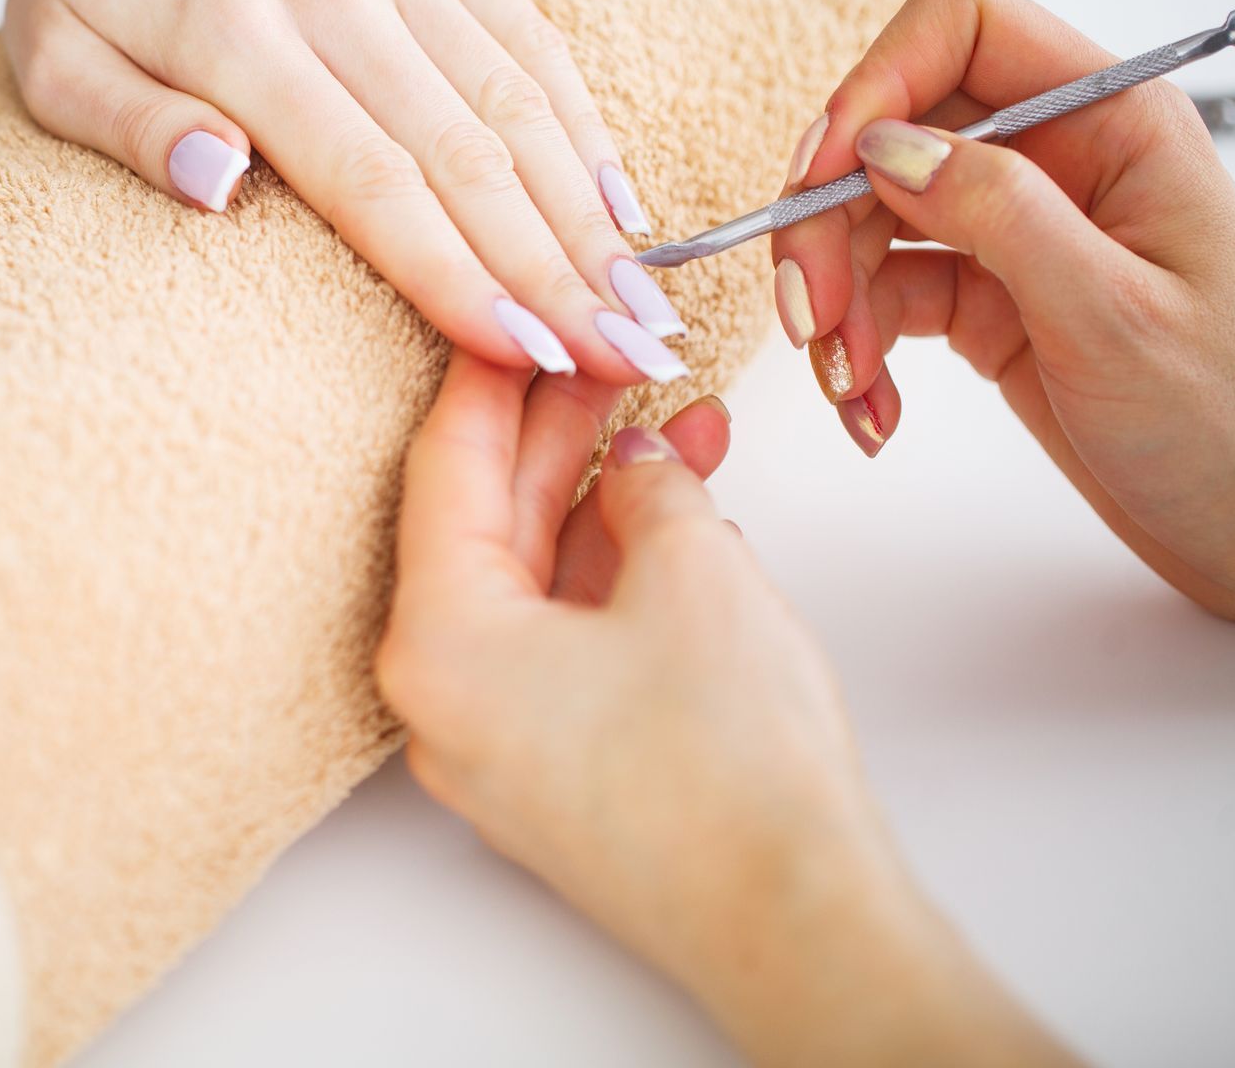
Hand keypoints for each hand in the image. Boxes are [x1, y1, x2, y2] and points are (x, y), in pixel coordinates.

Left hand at [0, 0, 687, 384]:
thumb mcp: (56, 67)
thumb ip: (133, 127)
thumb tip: (216, 186)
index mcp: (239, 32)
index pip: (373, 180)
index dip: (458, 277)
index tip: (532, 357)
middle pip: (471, 153)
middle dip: (559, 271)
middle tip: (630, 362)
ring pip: (520, 102)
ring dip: (591, 218)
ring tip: (647, 310)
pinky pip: (529, 41)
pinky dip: (584, 131)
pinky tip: (623, 213)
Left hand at [378, 352, 1075, 1066]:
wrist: (795, 922)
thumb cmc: (731, 768)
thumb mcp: (695, 572)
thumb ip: (651, 486)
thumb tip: (640, 458)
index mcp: (438, 639)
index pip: (445, 466)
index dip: (494, 375)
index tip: (529, 312)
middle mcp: (441, 695)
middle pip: (486, 522)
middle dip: (560, 433)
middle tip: (612, 354)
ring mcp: (493, 739)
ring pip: (534, 579)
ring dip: (605, 499)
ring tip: (681, 425)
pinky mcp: (551, 766)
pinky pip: (563, 638)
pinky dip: (615, 573)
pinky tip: (682, 517)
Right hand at [770, 0, 1234, 626]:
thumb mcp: (1114, 314)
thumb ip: (1000, 212)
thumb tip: (885, 145)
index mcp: (1112, 123)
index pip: (960, 28)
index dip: (874, 86)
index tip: (820, 179)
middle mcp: (1057, 160)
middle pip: (890, 134)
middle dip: (830, 222)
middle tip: (812, 313)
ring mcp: (1017, 231)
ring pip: (873, 221)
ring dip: (837, 302)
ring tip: (848, 383)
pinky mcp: (988, 301)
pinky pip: (887, 296)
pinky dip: (859, 352)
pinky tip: (875, 407)